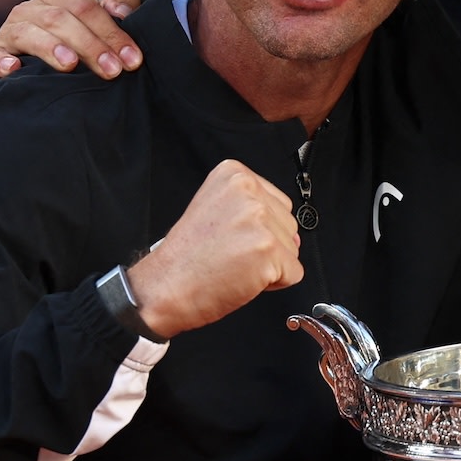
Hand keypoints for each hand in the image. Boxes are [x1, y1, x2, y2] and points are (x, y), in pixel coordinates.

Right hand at [0, 0, 145, 79]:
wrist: (36, 83)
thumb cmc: (78, 51)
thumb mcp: (101, 28)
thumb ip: (119, 9)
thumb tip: (122, 10)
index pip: (85, 6)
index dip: (112, 31)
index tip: (133, 59)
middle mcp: (29, 11)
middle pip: (59, 18)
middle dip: (90, 45)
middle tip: (112, 71)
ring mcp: (6, 33)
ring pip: (25, 33)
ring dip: (49, 47)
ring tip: (70, 65)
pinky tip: (14, 69)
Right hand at [124, 161, 302, 337]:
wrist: (165, 286)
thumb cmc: (186, 256)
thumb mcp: (215, 208)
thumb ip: (254, 209)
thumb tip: (293, 233)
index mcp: (234, 175)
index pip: (278, 203)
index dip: (259, 229)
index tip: (232, 236)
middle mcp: (248, 192)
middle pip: (289, 224)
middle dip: (267, 246)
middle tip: (231, 253)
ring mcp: (259, 220)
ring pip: (293, 249)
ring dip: (270, 264)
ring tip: (235, 264)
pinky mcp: (268, 250)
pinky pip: (294, 272)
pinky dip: (275, 283)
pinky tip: (244, 277)